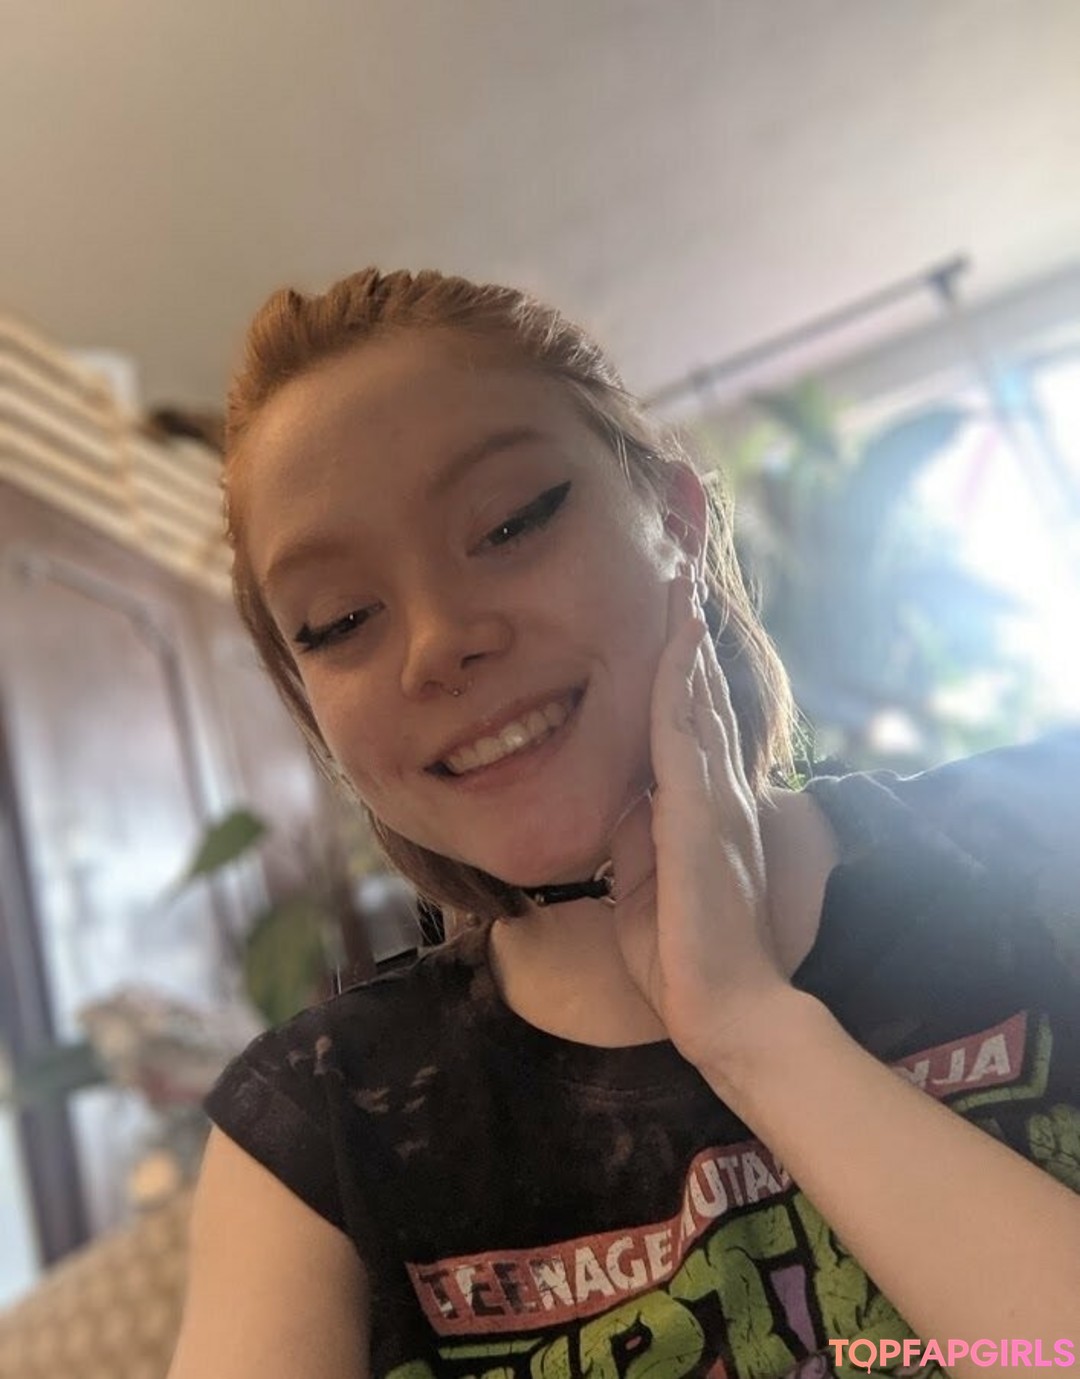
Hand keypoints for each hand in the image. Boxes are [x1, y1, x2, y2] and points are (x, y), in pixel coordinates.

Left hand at [608, 571, 791, 1071]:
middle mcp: (717, 793)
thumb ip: (634, 837)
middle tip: (685, 575)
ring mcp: (712, 799)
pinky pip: (683, 732)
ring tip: (684, 582)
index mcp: (702, 812)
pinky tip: (677, 638)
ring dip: (687, 640)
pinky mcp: (699, 813)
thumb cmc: (682, 957)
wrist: (723, 1009)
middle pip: (701, 699)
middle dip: (690, 638)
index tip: (674, 623)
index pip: (693, 727)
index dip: (684, 673)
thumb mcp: (641, 885)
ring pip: (696, 701)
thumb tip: (621, 798)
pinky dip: (679, 680)